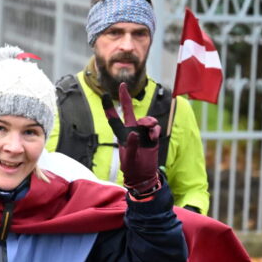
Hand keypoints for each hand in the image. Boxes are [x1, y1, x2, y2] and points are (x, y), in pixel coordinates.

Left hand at [102, 82, 160, 196]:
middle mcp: (132, 130)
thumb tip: (134, 132)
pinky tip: (153, 137)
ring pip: (146, 119)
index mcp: (122, 135)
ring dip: (148, 121)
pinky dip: (155, 131)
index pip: (114, 119)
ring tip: (149, 127)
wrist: (144, 176)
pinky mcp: (152, 138)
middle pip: (129, 111)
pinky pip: (155, 128)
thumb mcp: (129, 160)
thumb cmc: (132, 169)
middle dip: (126, 97)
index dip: (109, 107)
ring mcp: (143, 133)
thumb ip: (132, 146)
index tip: (106, 95)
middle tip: (122, 85)